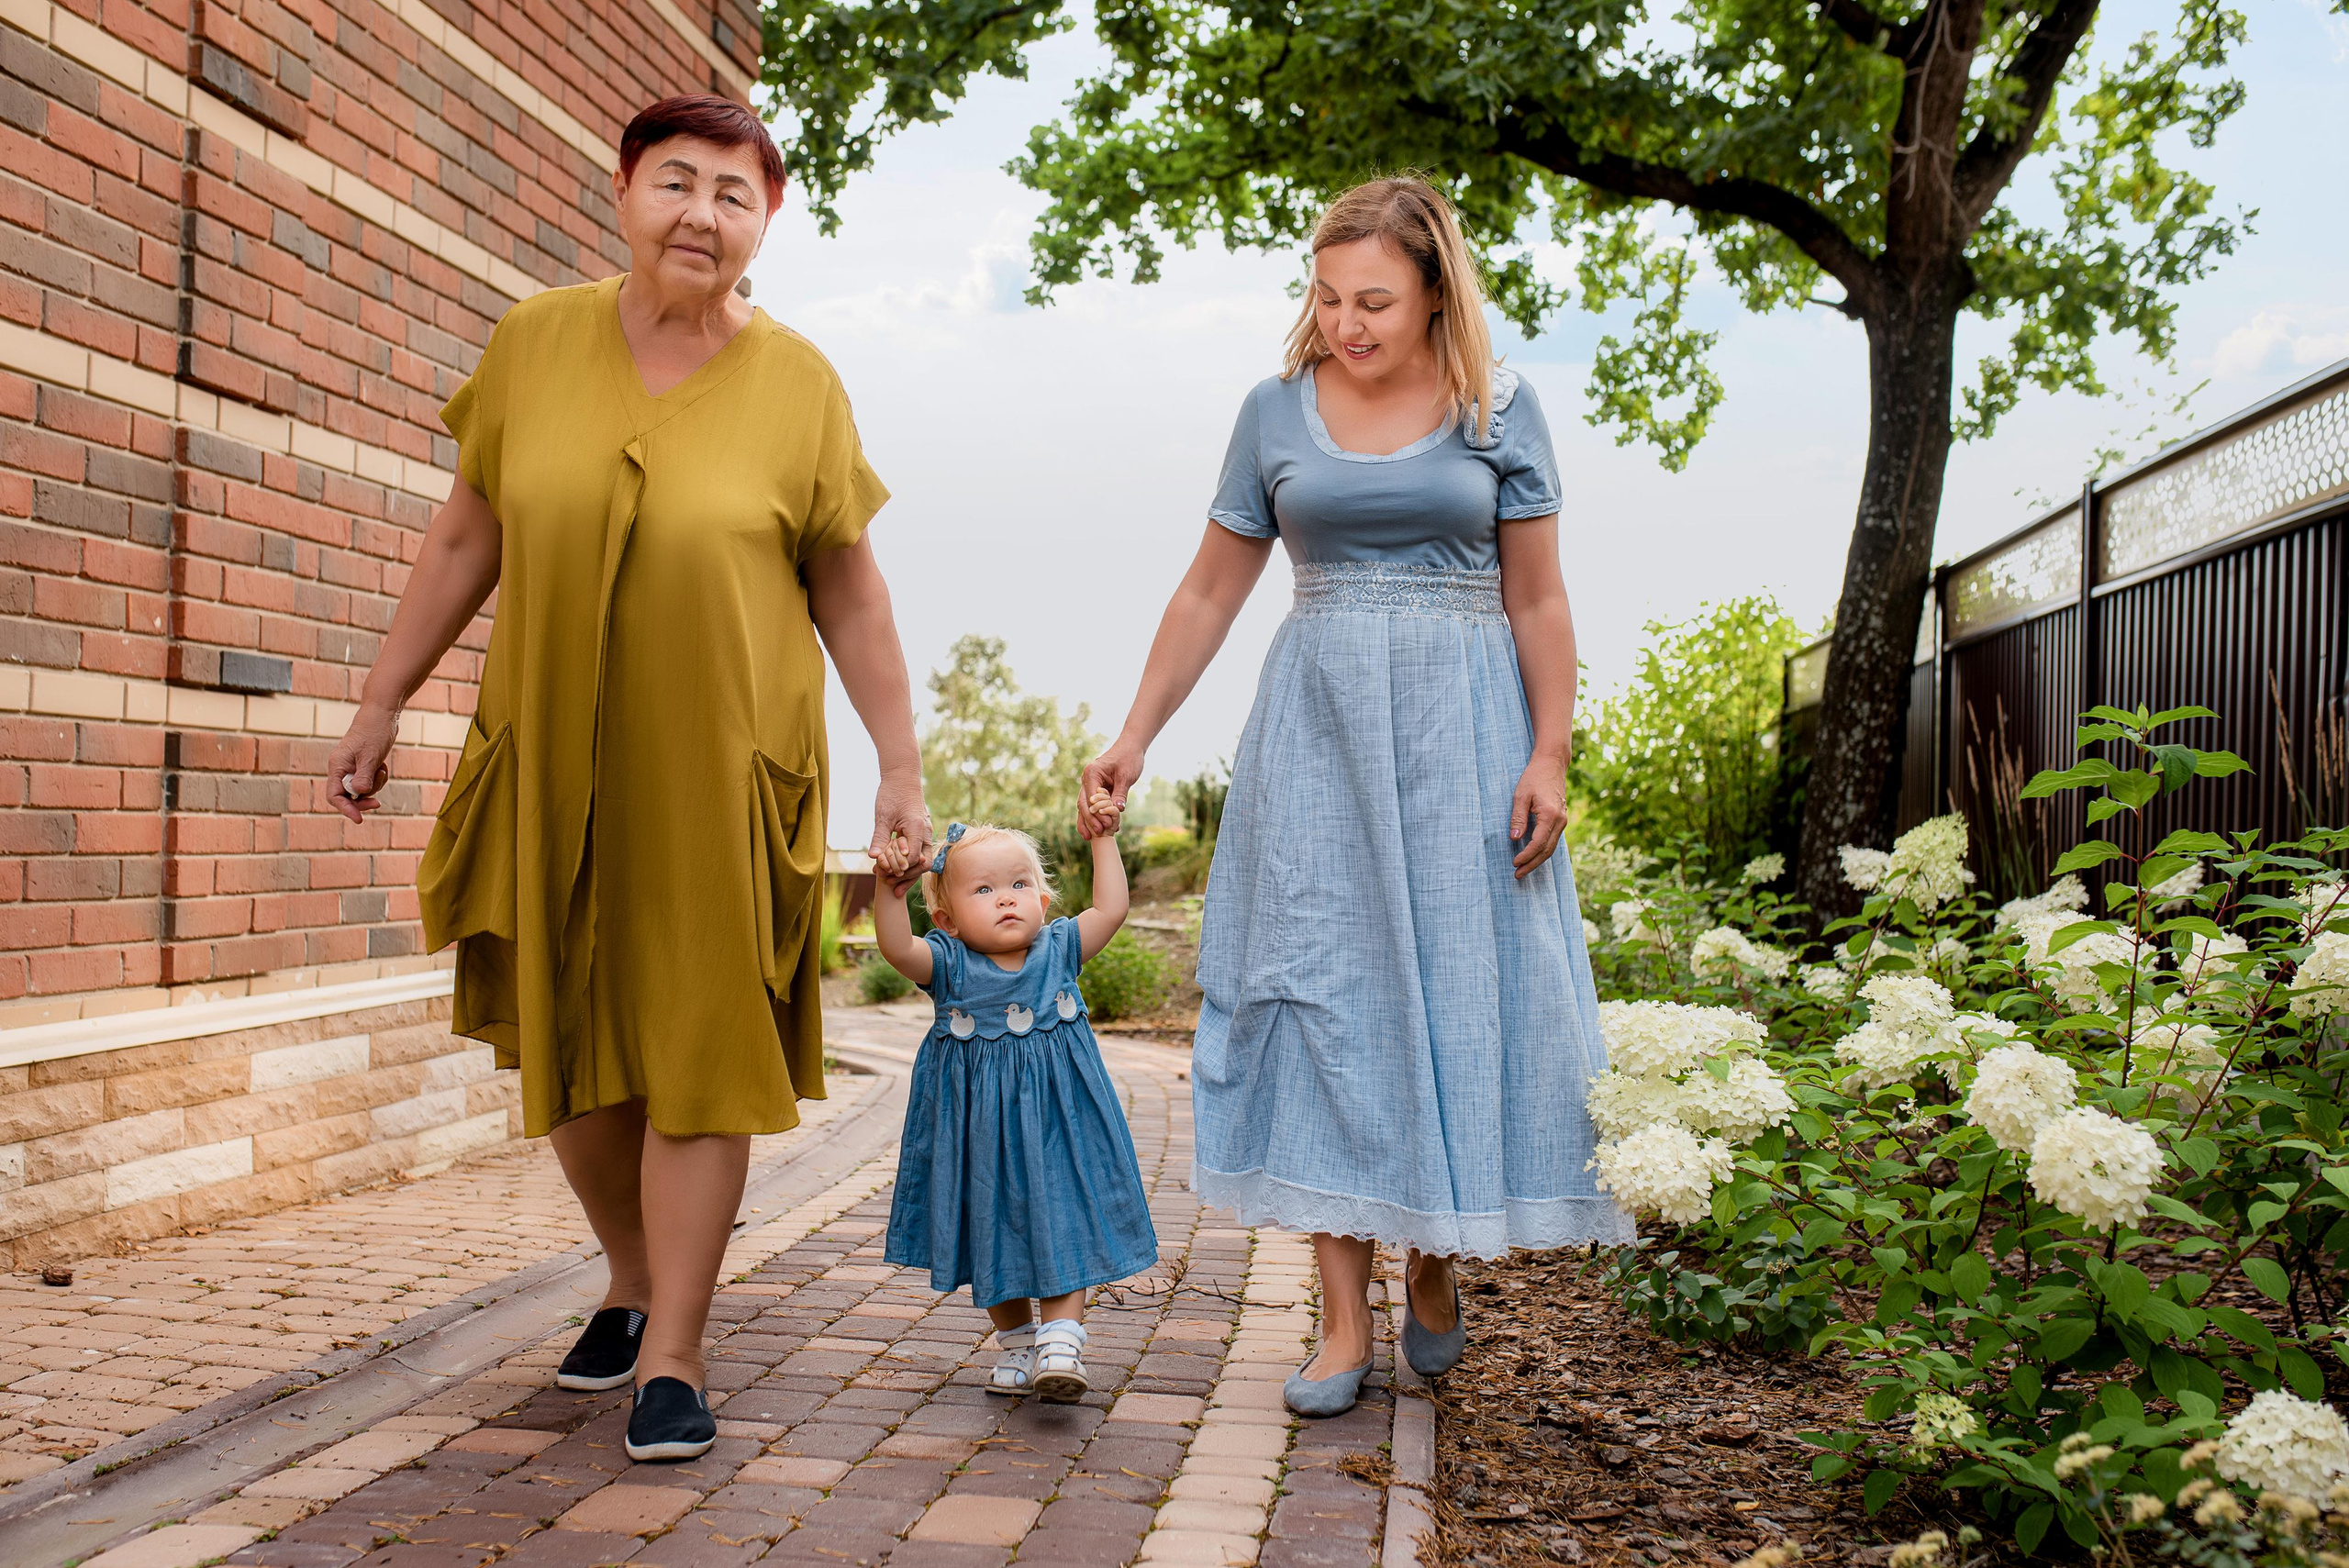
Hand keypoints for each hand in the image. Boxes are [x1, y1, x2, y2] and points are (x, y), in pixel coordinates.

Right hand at [325, 702, 400, 824]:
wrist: (382, 715)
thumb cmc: (374, 732)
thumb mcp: (370, 757)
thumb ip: (363, 776)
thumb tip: (359, 794)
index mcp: (337, 766)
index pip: (334, 795)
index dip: (345, 809)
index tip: (359, 819)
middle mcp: (341, 768)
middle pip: (347, 796)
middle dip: (363, 800)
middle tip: (378, 803)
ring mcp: (352, 767)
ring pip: (361, 790)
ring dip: (374, 786)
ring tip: (382, 770)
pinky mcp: (362, 765)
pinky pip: (369, 781)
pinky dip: (378, 779)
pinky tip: (383, 766)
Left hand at [870, 769, 930, 891]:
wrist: (902, 777)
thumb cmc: (892, 793)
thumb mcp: (883, 816)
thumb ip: (880, 837)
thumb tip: (874, 858)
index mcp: (917, 829)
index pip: (913, 858)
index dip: (899, 869)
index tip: (882, 873)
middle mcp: (925, 833)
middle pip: (923, 864)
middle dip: (906, 877)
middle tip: (888, 884)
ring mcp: (925, 833)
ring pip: (922, 861)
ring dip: (908, 874)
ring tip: (892, 885)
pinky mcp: (920, 834)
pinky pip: (918, 853)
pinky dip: (908, 864)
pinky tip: (896, 872)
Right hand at [1081, 737, 1143, 838]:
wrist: (1130, 748)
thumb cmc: (1129, 758)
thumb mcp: (1126, 776)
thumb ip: (1120, 793)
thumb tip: (1118, 811)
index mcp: (1092, 773)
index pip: (1090, 797)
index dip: (1096, 813)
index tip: (1105, 825)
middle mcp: (1087, 779)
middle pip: (1083, 803)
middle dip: (1090, 820)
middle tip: (1099, 834)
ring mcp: (1089, 785)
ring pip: (1085, 806)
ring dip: (1088, 822)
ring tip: (1090, 838)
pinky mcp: (1096, 790)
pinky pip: (1093, 805)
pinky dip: (1095, 817)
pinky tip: (1100, 830)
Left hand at [1508, 752, 1568, 879]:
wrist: (1551, 764)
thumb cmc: (1534, 778)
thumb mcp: (1521, 795)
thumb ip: (1518, 818)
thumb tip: (1514, 839)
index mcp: (1550, 815)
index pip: (1538, 843)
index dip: (1526, 855)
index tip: (1514, 863)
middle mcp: (1560, 820)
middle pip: (1547, 850)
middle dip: (1532, 864)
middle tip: (1517, 875)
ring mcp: (1563, 821)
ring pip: (1551, 847)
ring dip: (1537, 860)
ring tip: (1523, 870)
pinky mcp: (1561, 820)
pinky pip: (1552, 840)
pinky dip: (1543, 851)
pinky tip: (1533, 856)